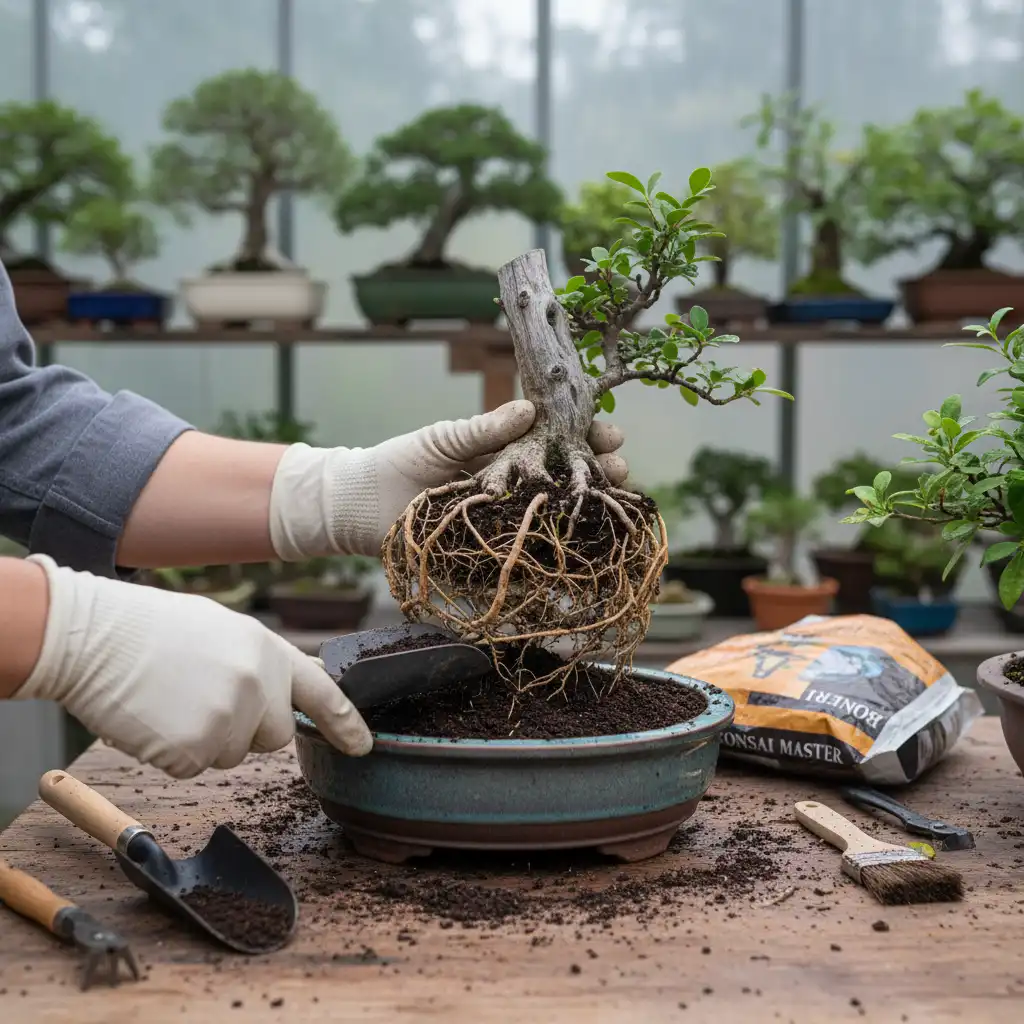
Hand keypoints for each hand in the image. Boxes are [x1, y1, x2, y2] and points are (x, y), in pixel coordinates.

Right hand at [13, 555, 371, 778]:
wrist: (94, 637)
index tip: (363, 746)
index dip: (345, 722)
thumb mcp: (221, 629)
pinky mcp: (195, 749)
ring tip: (170, 699)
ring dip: (204, 740)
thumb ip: (257, 662)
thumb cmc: (149, 629)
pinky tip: (154, 717)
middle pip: (273, 736)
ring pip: (230, 754)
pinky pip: (193, 767)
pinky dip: (172, 753)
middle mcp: (259, 685)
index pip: (320, 691)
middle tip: (200, 698)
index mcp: (267, 649)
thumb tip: (276, 694)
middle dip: (245, 730)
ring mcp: (229, 718)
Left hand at [268, 399, 629, 558]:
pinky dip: (556, 547)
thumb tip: (530, 408)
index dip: (586, 436)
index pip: (557, 440)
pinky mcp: (491, 549)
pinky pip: (529, 549)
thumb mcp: (445, 437)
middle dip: (598, 471)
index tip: (610, 432)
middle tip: (619, 468)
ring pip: (556, 512)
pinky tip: (580, 542)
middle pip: (566, 477)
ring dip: (587, 507)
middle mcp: (513, 484)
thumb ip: (485, 428)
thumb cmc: (399, 463)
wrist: (360, 505)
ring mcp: (506, 518)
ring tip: (610, 499)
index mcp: (506, 450)